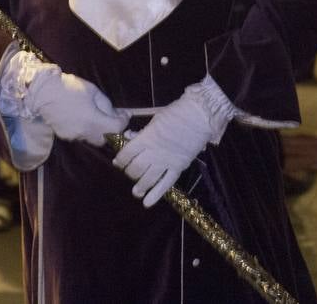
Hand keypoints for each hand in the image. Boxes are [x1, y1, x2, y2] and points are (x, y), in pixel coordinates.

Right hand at [24, 64, 127, 145]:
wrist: (44, 92)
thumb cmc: (70, 87)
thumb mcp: (93, 91)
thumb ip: (107, 105)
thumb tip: (117, 114)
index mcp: (93, 121)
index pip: (116, 129)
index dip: (124, 121)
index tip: (125, 114)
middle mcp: (84, 133)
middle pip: (106, 139)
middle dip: (112, 130)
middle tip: (113, 118)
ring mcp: (74, 136)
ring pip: (93, 139)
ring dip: (100, 130)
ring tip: (98, 116)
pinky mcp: (65, 136)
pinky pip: (81, 136)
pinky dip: (87, 129)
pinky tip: (83, 117)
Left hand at [112, 80, 233, 206]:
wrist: (199, 115)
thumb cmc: (176, 113)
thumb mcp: (155, 120)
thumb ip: (142, 133)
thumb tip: (129, 138)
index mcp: (146, 138)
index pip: (127, 154)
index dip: (120, 160)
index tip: (118, 162)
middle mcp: (153, 153)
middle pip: (135, 169)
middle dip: (129, 172)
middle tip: (129, 172)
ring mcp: (166, 162)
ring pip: (147, 179)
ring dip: (139, 187)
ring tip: (136, 191)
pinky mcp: (178, 167)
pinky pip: (166, 184)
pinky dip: (156, 194)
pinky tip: (147, 203)